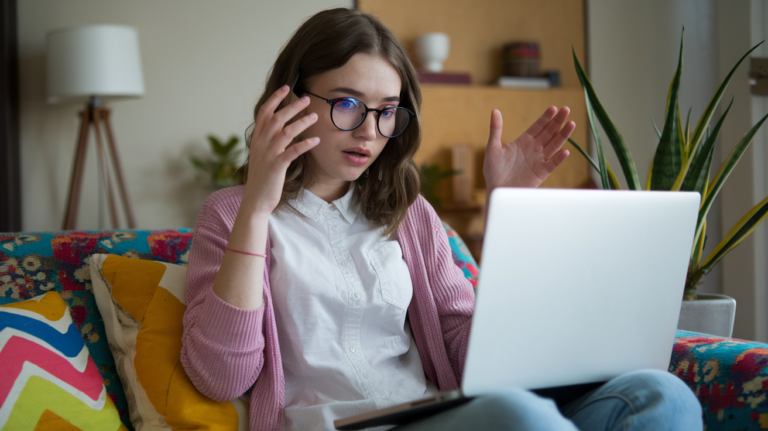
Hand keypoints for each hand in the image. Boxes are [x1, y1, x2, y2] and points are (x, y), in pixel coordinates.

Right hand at [242, 85, 319, 214]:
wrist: (256, 200)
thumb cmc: (262, 178)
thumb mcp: (262, 155)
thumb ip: (269, 140)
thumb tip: (281, 129)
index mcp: (257, 139)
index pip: (264, 113)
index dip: (275, 99)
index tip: (287, 88)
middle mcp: (261, 143)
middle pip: (277, 118)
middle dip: (292, 106)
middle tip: (308, 98)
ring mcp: (268, 154)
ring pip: (285, 132)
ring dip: (302, 122)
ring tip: (316, 116)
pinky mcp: (276, 166)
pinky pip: (292, 151)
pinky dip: (305, 144)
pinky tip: (316, 140)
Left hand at [483, 107, 574, 190]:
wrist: (497, 190)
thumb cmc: (493, 170)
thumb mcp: (493, 148)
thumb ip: (496, 130)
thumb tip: (495, 111)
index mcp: (523, 141)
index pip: (538, 126)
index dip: (546, 118)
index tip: (553, 108)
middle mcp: (534, 149)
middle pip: (549, 132)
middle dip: (558, 121)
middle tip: (566, 109)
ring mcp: (539, 160)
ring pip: (554, 145)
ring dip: (563, 135)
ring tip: (571, 124)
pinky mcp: (541, 173)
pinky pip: (552, 164)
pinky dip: (559, 159)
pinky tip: (565, 151)